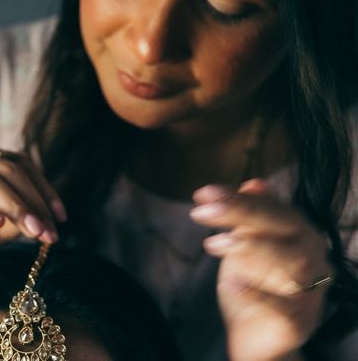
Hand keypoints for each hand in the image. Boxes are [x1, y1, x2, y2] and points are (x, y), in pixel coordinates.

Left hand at [190, 179, 332, 360]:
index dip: (240, 199)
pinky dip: (258, 294)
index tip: (203, 193)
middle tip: (203, 212)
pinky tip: (232, 283)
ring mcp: (309, 292)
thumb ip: (250, 215)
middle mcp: (313, 259)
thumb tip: (254, 183)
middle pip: (286, 229)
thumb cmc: (253, 281)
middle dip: (243, 214)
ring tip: (215, 243)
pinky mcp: (298, 323)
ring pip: (293, 263)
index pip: (275, 209)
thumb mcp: (246, 244)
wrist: (254, 333)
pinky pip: (283, 307)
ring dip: (252, 249)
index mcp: (301, 235)